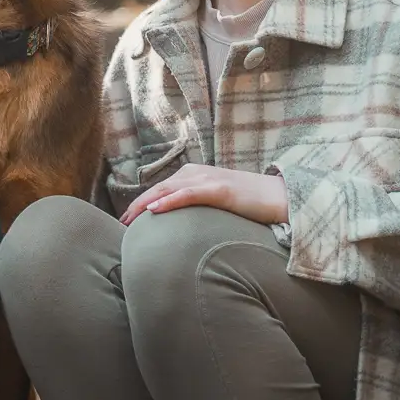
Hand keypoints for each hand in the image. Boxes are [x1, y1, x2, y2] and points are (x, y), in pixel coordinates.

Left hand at [119, 164, 289, 226]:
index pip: (161, 189)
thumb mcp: (217, 202)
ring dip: (144, 205)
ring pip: (167, 190)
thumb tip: (182, 225)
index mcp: (195, 175)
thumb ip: (199, 206)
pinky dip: (168, 201)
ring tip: (128, 220)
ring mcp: (207, 179)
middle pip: (157, 188)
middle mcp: (197, 173)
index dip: (141, 203)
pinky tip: (153, 211)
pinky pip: (187, 195)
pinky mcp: (219, 190)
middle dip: (136, 206)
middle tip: (121, 224)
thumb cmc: (249, 203)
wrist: (278, 197)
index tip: (127, 220)